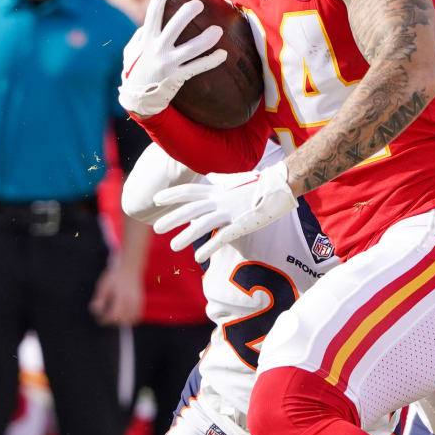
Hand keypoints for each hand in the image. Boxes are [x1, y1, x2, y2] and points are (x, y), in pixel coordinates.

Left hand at [90, 260, 144, 326]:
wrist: (129, 269)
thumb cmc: (114, 277)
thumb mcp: (103, 286)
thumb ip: (99, 299)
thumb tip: (96, 311)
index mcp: (121, 295)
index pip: (114, 315)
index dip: (105, 319)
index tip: (99, 319)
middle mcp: (132, 300)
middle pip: (123, 320)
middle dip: (112, 322)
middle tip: (105, 317)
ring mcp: (138, 302)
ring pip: (131, 320)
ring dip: (121, 322)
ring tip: (114, 316)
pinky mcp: (141, 303)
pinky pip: (137, 317)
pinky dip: (130, 320)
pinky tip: (124, 316)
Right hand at [118, 0, 226, 118]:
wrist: (137, 99)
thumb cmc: (135, 71)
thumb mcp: (132, 52)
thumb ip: (141, 36)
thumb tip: (149, 23)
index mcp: (146, 40)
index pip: (152, 14)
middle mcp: (157, 49)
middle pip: (174, 27)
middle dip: (186, 13)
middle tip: (199, 4)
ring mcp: (168, 64)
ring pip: (190, 49)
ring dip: (206, 39)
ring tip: (218, 31)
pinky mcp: (177, 77)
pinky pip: (197, 67)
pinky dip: (210, 61)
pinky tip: (222, 55)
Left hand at [152, 161, 295, 260]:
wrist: (279, 187)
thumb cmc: (257, 184)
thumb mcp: (233, 181)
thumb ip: (218, 181)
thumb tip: (208, 176)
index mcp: (217, 190)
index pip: (190, 191)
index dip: (172, 195)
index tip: (156, 200)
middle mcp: (220, 200)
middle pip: (191, 209)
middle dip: (172, 218)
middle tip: (156, 229)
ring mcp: (230, 212)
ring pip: (203, 224)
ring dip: (186, 236)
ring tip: (173, 246)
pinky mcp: (241, 224)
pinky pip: (222, 237)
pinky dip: (209, 247)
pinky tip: (198, 257)